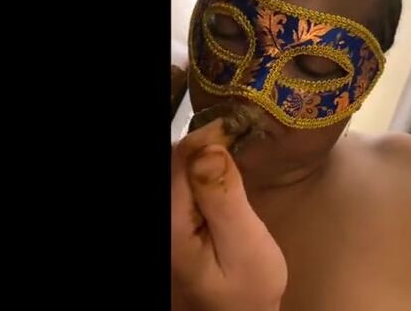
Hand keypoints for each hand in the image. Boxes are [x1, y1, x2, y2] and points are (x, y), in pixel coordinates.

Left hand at [171, 119, 286, 310]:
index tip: (236, 125)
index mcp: (171, 220)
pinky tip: (219, 162)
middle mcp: (163, 211)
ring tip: (231, 139)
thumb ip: (224, 198)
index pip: (179, 160)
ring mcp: (168, 212)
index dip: (205, 137)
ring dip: (202, 149)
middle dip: (203, 140)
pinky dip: (201, 162)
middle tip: (237, 130)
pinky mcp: (176, 212)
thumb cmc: (248, 286)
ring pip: (178, 164)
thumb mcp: (244, 245)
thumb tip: (210, 148)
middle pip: (174, 158)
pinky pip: (184, 176)